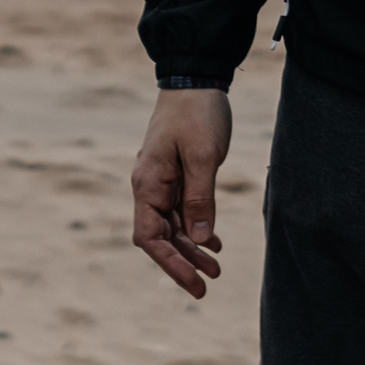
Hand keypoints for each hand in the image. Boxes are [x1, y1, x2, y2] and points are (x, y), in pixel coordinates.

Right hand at [131, 87, 230, 296]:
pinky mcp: (175, 176)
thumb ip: (201, 198)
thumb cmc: (197, 113)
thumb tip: (199, 239)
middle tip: (207, 287)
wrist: (196, 77)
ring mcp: (161, 182)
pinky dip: (196, 229)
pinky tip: (213, 243)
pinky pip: (182, 211)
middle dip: (183, 263)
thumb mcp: (203, 156)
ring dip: (193, 248)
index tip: (194, 284)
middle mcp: (149, 187)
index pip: (150, 237)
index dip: (170, 264)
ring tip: (216, 269)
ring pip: (173, 227)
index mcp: (148, 184)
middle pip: (161, 238)